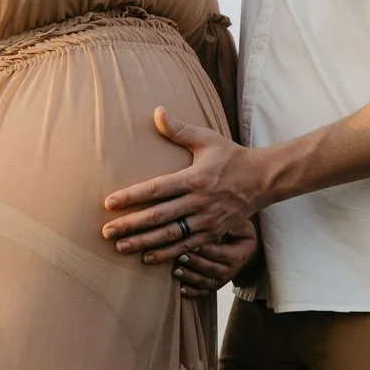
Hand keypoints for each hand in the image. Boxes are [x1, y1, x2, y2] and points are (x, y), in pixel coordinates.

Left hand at [102, 107, 271, 264]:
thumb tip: (157, 111)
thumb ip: (178, 129)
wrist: (263, 180)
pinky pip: (187, 247)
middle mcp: (199, 202)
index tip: (109, 203)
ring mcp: (207, 220)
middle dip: (131, 225)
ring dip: (144, 243)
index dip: (131, 197)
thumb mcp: (207, 139)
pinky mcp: (214, 233)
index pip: (156, 189)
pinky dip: (167, 254)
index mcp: (194, 178)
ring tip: (121, 247)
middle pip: (159, 216)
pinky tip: (148, 258)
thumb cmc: (231, 157)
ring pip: (171, 236)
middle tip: (106, 232)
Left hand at [172, 227, 258, 295]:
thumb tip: (226, 225)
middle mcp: (229, 271)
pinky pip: (202, 293)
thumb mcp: (244, 229)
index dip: (205, 250)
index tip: (192, 243)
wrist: (247, 254)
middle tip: (180, 256)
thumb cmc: (242, 237)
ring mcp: (221, 281)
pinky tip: (181, 289)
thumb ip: (235, 225)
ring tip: (176, 270)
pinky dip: (192, 292)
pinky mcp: (213, 286)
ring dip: (190, 277)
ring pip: (204, 282)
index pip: (220, 254)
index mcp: (236, 257)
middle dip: (194, 263)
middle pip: (210, 269)